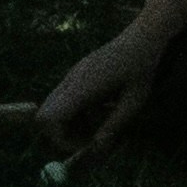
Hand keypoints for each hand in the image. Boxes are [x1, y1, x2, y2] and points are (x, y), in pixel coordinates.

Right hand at [38, 29, 158, 156]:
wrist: (142, 38)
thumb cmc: (141, 69)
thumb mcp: (133, 103)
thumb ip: (113, 126)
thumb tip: (98, 149)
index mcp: (82, 87)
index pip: (50, 118)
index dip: (61, 138)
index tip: (85, 145)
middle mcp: (71, 80)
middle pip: (45, 114)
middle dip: (62, 133)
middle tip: (88, 139)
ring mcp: (71, 76)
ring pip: (54, 108)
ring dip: (70, 123)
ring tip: (98, 125)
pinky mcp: (76, 74)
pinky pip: (65, 99)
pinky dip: (75, 112)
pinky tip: (100, 110)